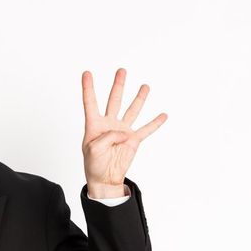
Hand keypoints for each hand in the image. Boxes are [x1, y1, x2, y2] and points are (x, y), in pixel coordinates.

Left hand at [82, 68, 166, 197]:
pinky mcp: (133, 140)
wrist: (105, 179)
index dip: (88, 88)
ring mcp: (122, 130)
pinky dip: (155, 123)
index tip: (87, 73)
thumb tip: (124, 132)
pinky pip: (146, 130)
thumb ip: (107, 137)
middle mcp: (109, 124)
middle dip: (118, 85)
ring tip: (145, 86)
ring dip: (139, 98)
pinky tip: (163, 115)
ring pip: (132, 110)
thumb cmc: (93, 164)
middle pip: (114, 100)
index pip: (90, 102)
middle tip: (121, 71)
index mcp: (94, 124)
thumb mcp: (93, 149)